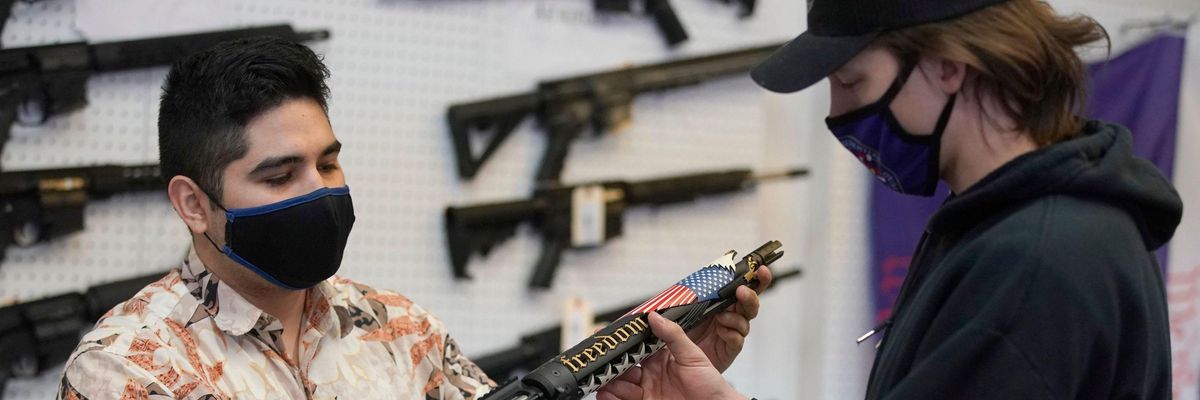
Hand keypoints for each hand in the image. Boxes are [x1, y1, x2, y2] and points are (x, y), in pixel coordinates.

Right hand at [596, 312, 748, 399]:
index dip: (621, 342)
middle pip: (624, 366)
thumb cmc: (711, 384)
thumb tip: (655, 316)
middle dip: (611, 365)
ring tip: (602, 381)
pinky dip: (612, 397)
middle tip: (600, 362)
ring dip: (609, 382)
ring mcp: (648, 390)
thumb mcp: (693, 356)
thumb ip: (673, 335)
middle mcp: (651, 372)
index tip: (607, 337)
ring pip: (621, 384)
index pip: (637, 346)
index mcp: (661, 356)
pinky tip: (606, 395)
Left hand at [689, 266, 771, 371]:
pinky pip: (737, 339)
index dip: (754, 276)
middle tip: (741, 291)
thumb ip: (689, 297)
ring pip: (745, 320)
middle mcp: (730, 314)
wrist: (680, 356)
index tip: (760, 269)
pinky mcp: (731, 347)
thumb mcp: (685, 309)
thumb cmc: (685, 330)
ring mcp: (732, 331)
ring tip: (721, 316)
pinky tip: (721, 331)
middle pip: (749, 302)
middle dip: (749, 295)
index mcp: (722, 301)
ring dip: (735, 317)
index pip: (742, 286)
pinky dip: (731, 334)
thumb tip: (689, 282)